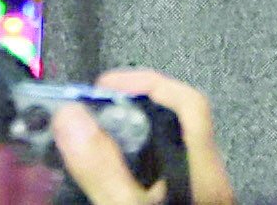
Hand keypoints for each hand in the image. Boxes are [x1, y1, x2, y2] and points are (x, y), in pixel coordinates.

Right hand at [0, 72, 232, 204]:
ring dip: (121, 155)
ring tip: (80, 160)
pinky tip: (97, 194)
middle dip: (122, 119)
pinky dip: (126, 184)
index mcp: (201, 174)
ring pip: (160, 166)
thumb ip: (103, 169)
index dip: (144, 82)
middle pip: (170, 131)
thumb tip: (72, 117)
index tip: (99, 89)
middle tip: (80, 125)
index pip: (187, 102)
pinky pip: (153, 192)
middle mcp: (204, 187)